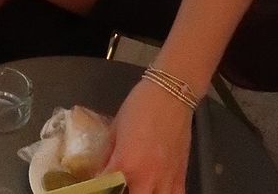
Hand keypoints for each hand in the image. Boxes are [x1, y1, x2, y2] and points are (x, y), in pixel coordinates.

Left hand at [98, 77, 192, 193]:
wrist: (171, 95)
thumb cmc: (139, 106)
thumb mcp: (115, 128)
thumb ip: (108, 154)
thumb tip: (101, 170)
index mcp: (125, 164)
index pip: (105, 187)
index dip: (97, 186)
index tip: (96, 182)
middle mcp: (146, 178)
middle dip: (121, 193)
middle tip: (116, 185)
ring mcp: (165, 181)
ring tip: (137, 186)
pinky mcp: (181, 178)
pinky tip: (156, 190)